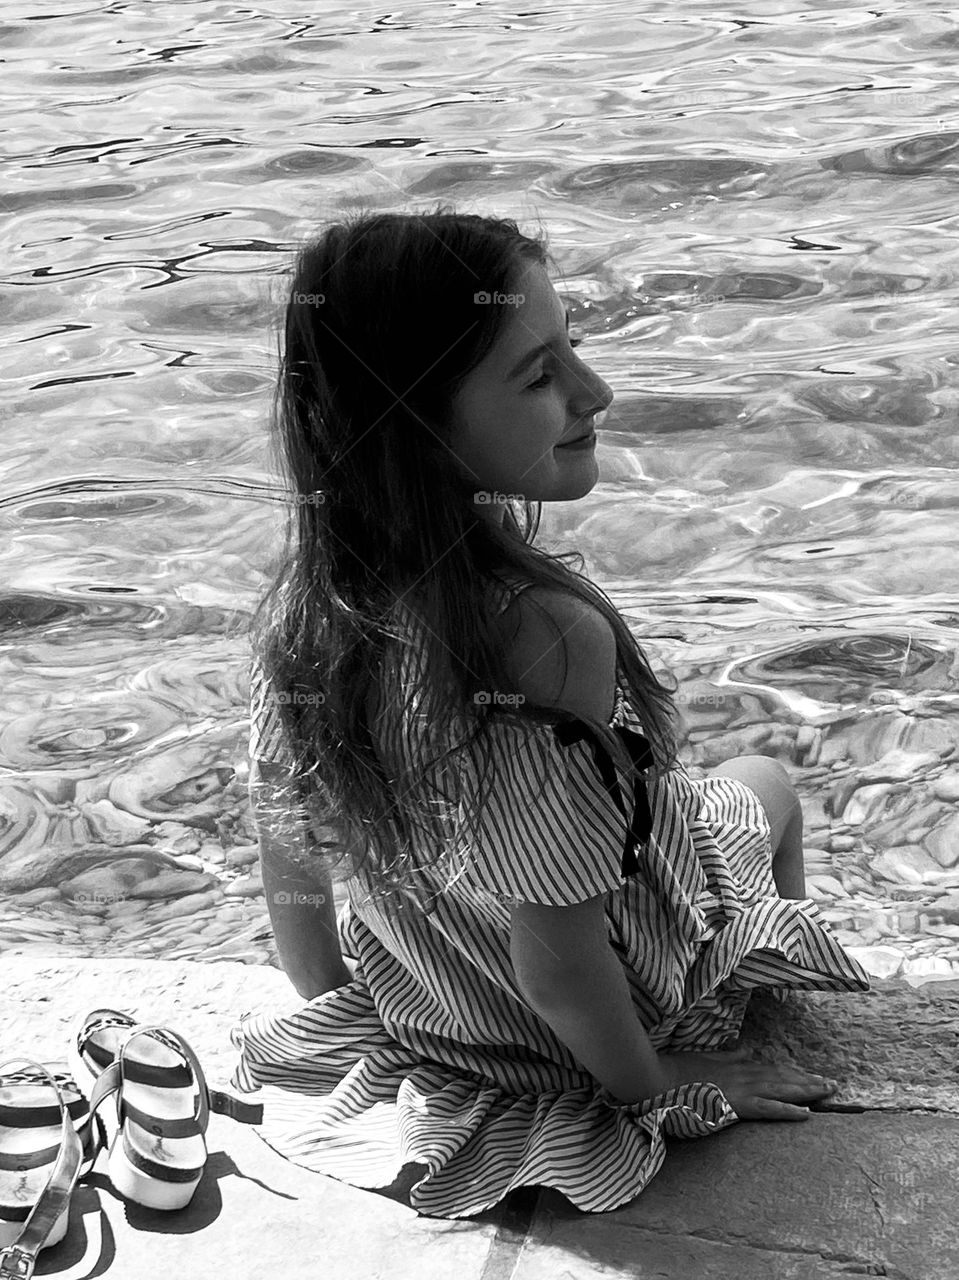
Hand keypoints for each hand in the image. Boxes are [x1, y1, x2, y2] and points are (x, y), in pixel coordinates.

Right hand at [657, 1045, 837, 1120]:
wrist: (656, 1077)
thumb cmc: (676, 1069)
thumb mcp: (704, 1057)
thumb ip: (726, 1055)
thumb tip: (745, 1048)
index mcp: (734, 1064)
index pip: (770, 1068)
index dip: (793, 1073)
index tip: (811, 1075)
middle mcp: (742, 1073)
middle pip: (782, 1077)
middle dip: (808, 1081)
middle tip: (832, 1084)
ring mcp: (740, 1087)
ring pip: (780, 1089)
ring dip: (806, 1091)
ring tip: (827, 1093)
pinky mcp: (735, 1103)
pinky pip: (767, 1109)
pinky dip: (787, 1110)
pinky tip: (806, 1114)